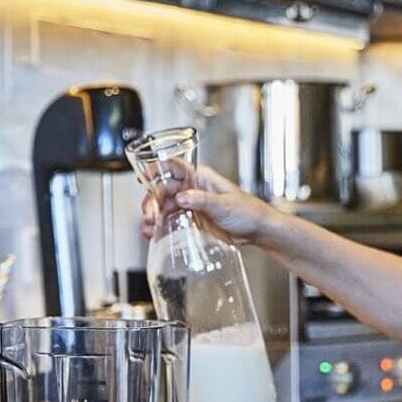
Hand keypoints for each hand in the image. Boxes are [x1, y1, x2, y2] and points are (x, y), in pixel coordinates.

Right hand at [140, 165, 276, 243]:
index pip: (173, 167)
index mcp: (200, 177)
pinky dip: (160, 226)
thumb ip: (202, 200)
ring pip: (163, 206)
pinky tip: (154, 234)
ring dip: (153, 216)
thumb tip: (182, 197)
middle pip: (162, 189)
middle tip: (151, 217)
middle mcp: (192, 188)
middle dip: (152, 202)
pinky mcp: (190, 219)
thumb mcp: (225, 204)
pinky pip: (169, 220)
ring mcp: (190, 204)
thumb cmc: (248, 211)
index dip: (156, 170)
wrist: (257, 230)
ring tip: (150, 228)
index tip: (144, 179)